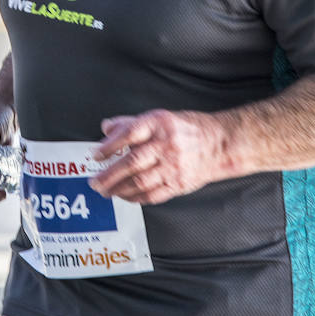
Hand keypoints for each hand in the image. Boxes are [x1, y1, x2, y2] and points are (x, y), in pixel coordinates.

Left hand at [89, 109, 227, 204]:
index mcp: (159, 124)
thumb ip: (130, 123)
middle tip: (95, 182)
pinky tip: (125, 197)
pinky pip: (153, 195)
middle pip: (133, 162)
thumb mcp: (159, 117)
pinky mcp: (179, 183)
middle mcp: (166, 145)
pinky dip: (136, 198)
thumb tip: (106, 128)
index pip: (129, 133)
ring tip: (106, 192)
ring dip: (119, 189)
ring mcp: (174, 166)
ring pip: (141, 181)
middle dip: (109, 174)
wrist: (219, 145)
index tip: (95, 155)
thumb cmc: (187, 129)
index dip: (109, 145)